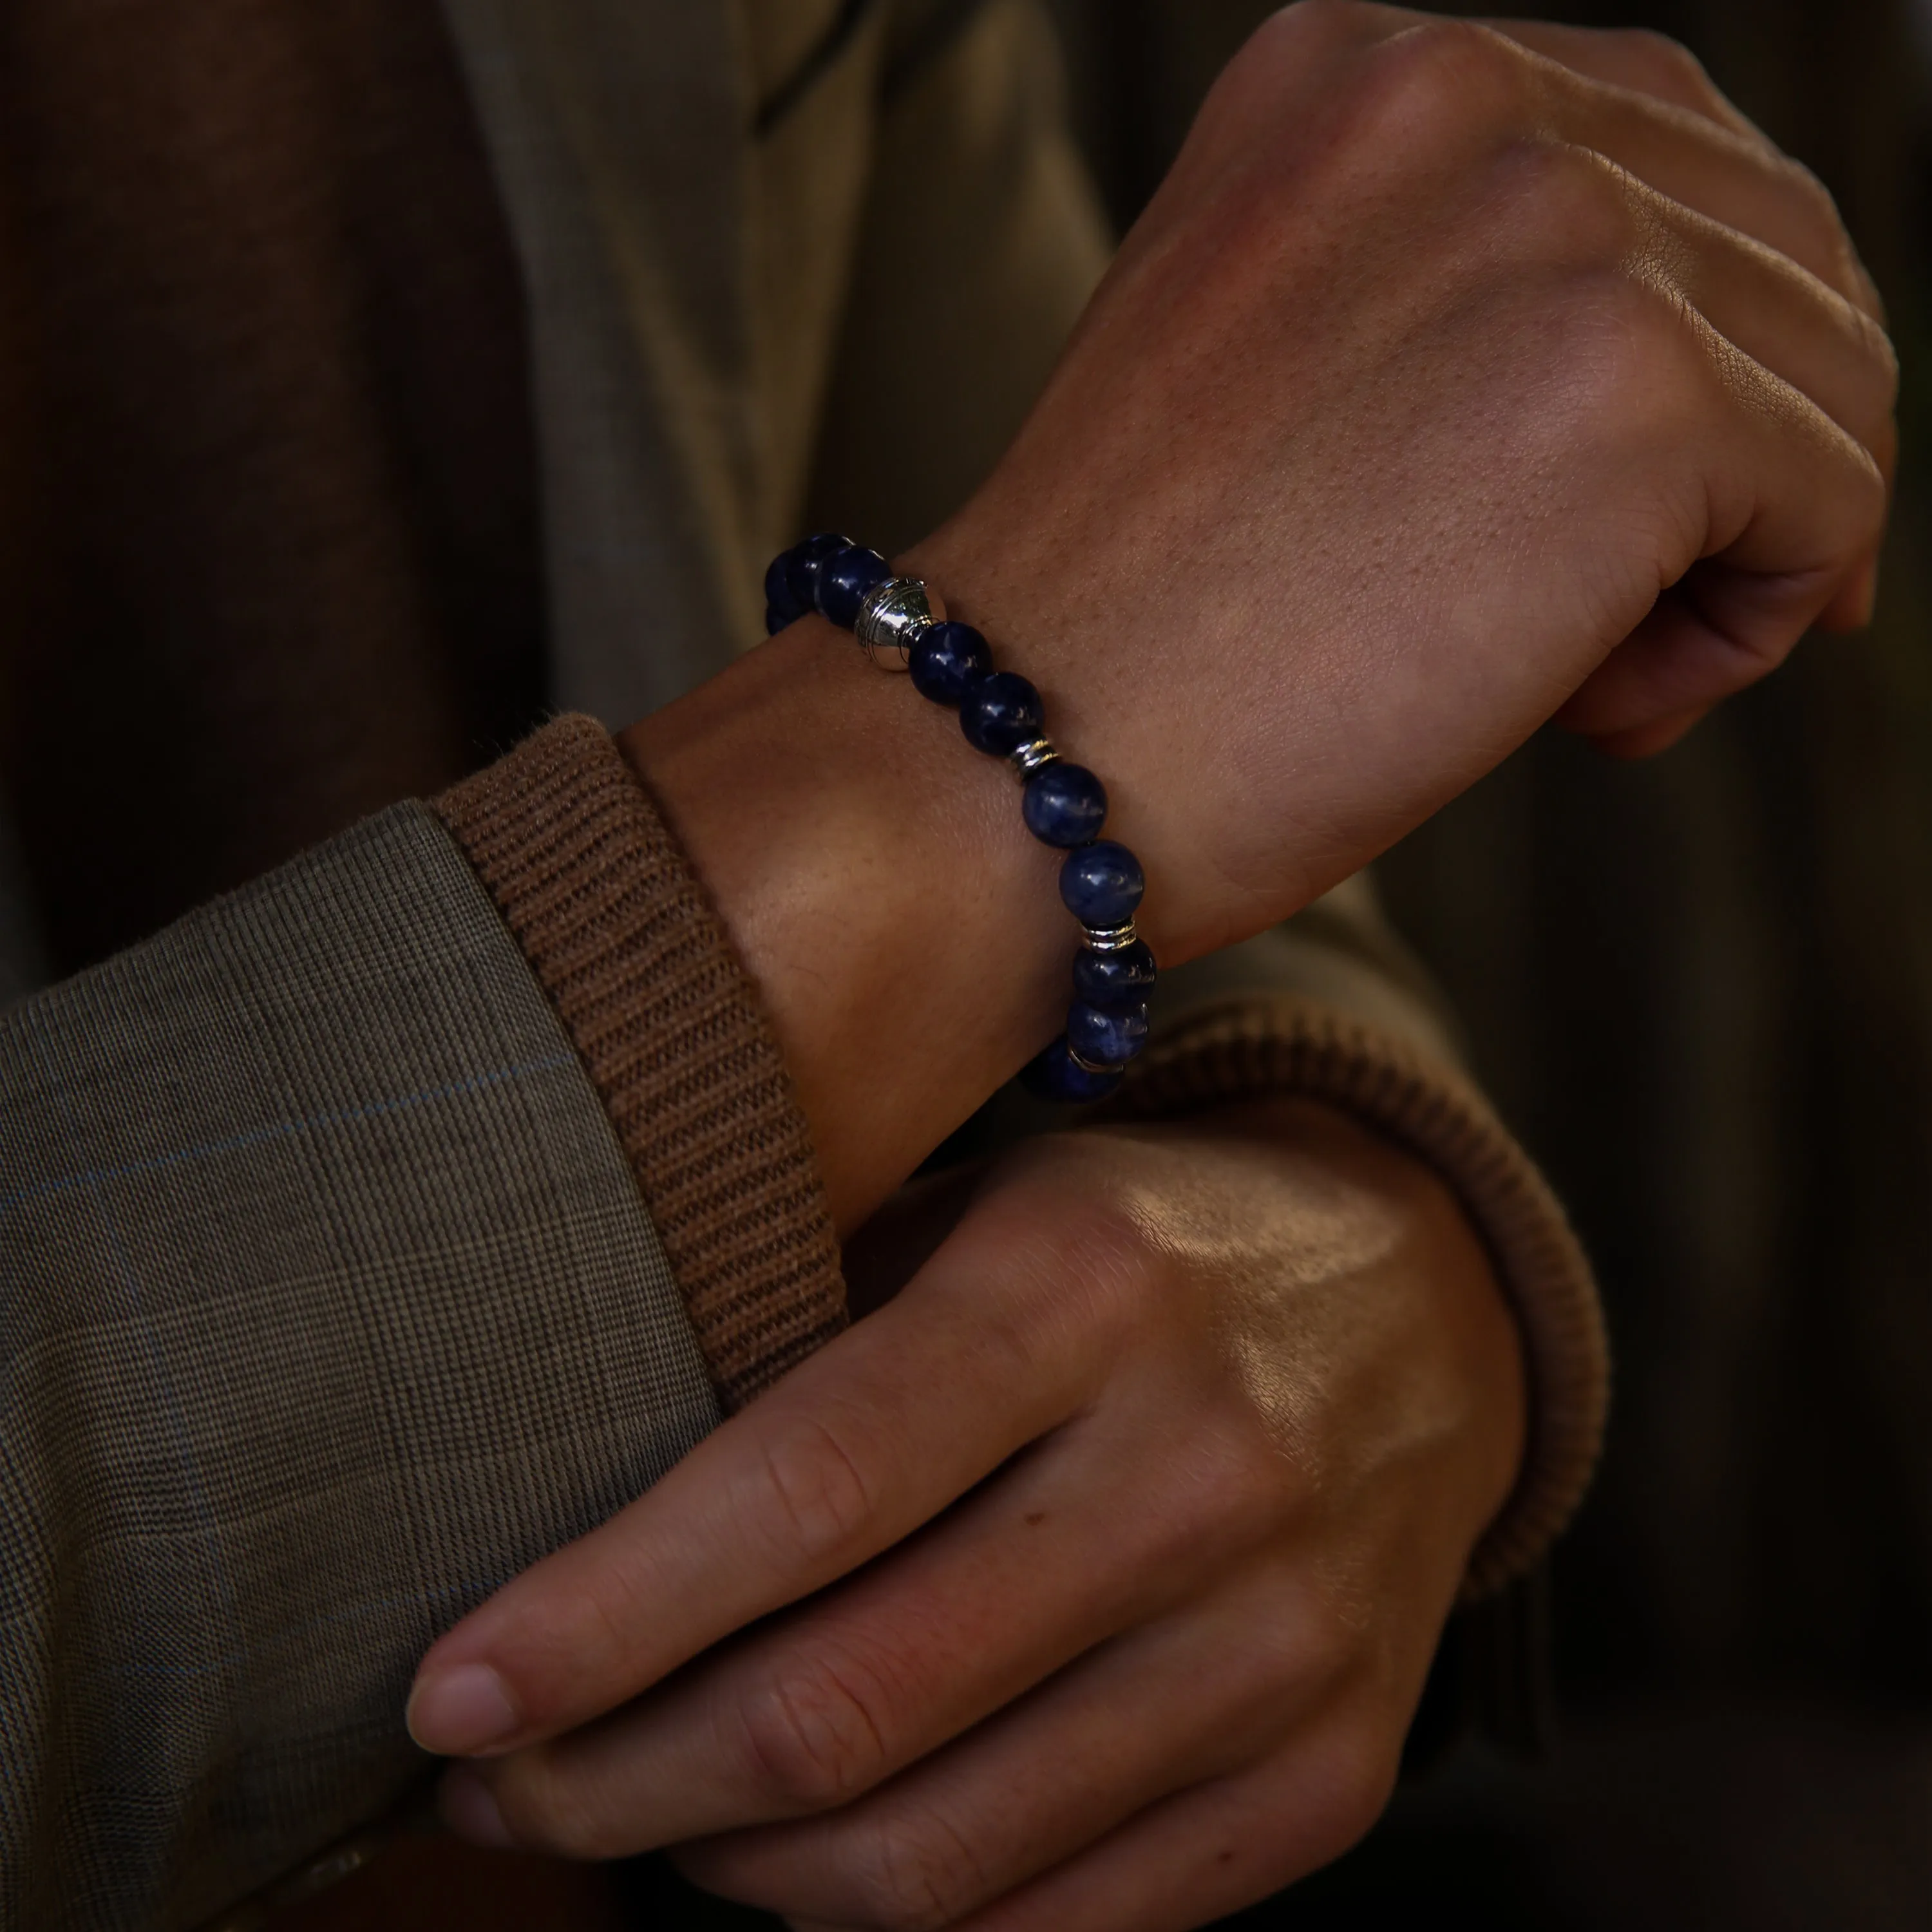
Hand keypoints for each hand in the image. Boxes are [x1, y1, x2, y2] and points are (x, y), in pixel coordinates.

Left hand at [407, 1100, 1524, 1929]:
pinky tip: (806, 1863)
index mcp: (1083, 1287)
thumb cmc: (1135, 1246)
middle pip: (844, 1710)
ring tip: (639, 1818)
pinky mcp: (1329, 1768)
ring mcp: (1281, 1642)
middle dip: (616, 1784)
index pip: (801, 1493)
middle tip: (497, 1781)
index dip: (599, 1619)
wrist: (1421, 1307)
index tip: (448, 1695)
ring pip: (932, 1862)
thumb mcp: (984, 1208)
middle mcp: (1199, 1467)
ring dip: (730, 1875)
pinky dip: (897, 1923)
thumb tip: (572, 1529)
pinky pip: (1059, 1930)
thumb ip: (807, 1337)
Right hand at [907, 0, 1894, 935]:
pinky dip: (1750, 627)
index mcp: (1354, 71)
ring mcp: (1553, 229)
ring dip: (1738, 548)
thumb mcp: (1275, 359)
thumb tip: (1698, 373)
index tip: (1646, 500)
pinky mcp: (1637, 392)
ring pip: (1826, 375)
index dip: (1697, 331)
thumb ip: (1445, 292)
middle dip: (1736, 449)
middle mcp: (1459, 98)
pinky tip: (1598, 710)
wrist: (1018, 747)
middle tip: (1612, 623)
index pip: (1658, 148)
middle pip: (1775, 249)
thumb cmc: (1135, 618)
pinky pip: (1832, 503)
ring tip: (1582, 680)